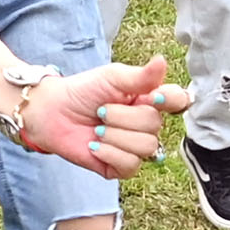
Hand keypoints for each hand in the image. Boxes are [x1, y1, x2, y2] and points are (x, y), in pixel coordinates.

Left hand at [17, 56, 192, 176]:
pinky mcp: (120, 166)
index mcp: (149, 100)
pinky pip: (130, 165)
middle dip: (122, 117)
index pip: (177, 101)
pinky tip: (94, 146)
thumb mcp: (110, 78)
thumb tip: (162, 62)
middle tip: (100, 111)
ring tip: (96, 129)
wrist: (51, 113)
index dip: (170, 100)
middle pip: (155, 125)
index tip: (152, 96)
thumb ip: (139, 76)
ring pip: (145, 147)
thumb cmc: (83, 92)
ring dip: (114, 136)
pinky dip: (109, 153)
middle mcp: (146, 124)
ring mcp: (134, 147)